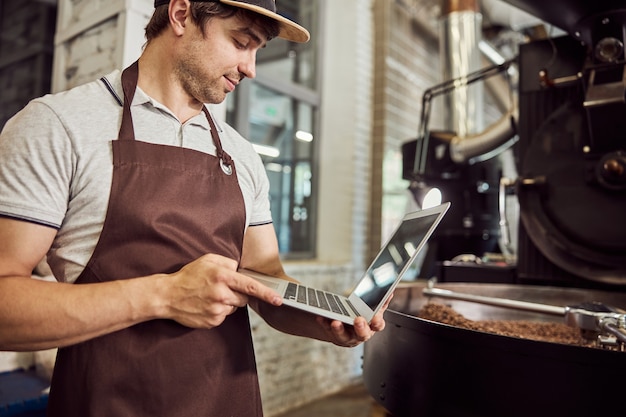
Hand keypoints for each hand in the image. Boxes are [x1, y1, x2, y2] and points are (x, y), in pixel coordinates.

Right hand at [162, 253, 281, 328]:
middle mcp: (221, 294)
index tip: (278, 299)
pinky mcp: (212, 321)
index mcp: (222, 277)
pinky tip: (206, 304)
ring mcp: (216, 310)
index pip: (250, 285)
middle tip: (221, 288)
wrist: (167, 295)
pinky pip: (224, 316)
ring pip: (233, 307)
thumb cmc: (189, 276)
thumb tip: (240, 269)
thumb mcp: (208, 260)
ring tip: (209, 296)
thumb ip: (228, 262)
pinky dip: (218, 311)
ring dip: (227, 302)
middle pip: (243, 297)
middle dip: (238, 293)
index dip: (266, 293)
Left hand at [317, 294, 391, 347]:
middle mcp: (361, 334)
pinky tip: (320, 317)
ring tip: (335, 322)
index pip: (378, 326)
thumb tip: (390, 291)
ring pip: (344, 336)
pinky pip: (328, 331)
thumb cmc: (363, 318)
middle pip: (362, 334)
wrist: (348, 328)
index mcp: (372, 326)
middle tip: (358, 320)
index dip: (377, 323)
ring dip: (339, 329)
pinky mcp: (335, 336)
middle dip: (361, 328)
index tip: (376, 319)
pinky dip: (324, 324)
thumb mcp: (373, 310)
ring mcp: (347, 337)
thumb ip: (381, 302)